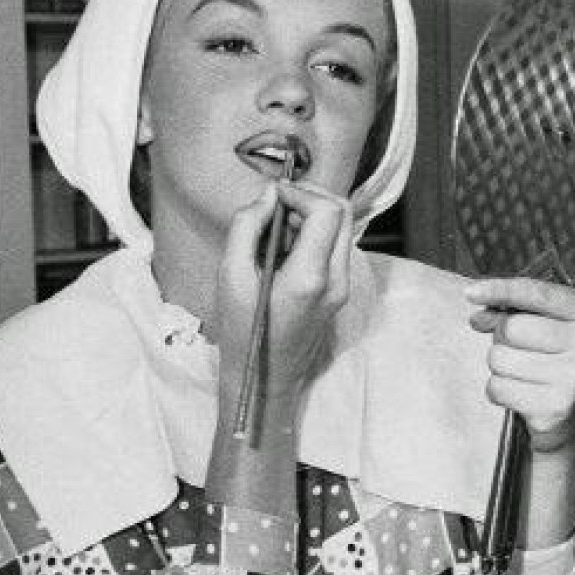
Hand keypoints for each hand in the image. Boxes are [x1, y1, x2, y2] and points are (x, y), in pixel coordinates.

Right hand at [217, 179, 353, 418]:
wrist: (265, 381)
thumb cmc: (243, 334)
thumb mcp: (231, 276)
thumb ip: (247, 228)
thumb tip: (268, 196)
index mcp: (311, 277)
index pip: (328, 211)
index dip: (301, 192)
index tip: (273, 196)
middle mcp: (336, 281)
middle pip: (343, 213)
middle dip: (311, 198)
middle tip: (278, 205)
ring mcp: (341, 288)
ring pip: (341, 229)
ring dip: (311, 217)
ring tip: (275, 232)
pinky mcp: (338, 293)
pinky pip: (334, 248)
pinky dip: (313, 237)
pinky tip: (283, 251)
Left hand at [466, 276, 574, 452]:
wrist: (567, 417)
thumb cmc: (550, 361)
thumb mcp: (540, 325)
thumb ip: (510, 312)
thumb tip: (479, 317)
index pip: (539, 293)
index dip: (500, 290)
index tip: (470, 293)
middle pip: (512, 327)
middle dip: (501, 339)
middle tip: (517, 351)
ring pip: (500, 359)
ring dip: (499, 368)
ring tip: (522, 375)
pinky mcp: (556, 408)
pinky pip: (498, 388)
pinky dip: (498, 391)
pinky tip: (520, 394)